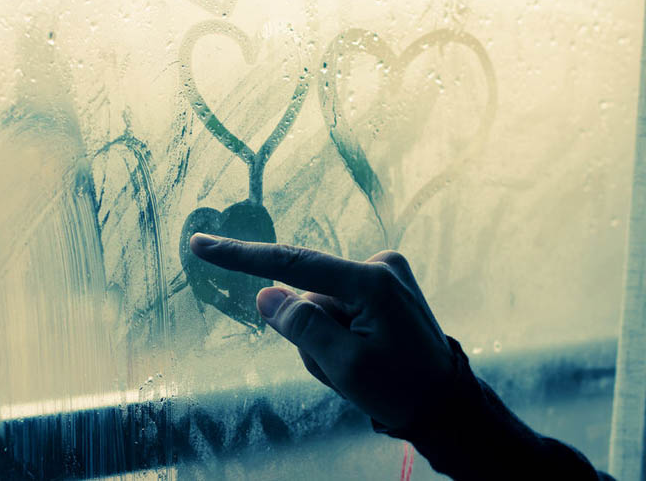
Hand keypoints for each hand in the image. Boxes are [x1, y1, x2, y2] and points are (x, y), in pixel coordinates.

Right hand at [189, 234, 466, 429]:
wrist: (443, 402)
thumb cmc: (399, 388)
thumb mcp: (345, 367)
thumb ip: (302, 326)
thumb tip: (265, 294)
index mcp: (370, 282)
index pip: (293, 264)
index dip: (242, 256)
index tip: (201, 244)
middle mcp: (379, 266)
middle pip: (310, 298)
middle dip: (313, 335)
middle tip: (343, 370)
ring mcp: (386, 274)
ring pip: (324, 307)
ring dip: (328, 340)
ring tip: (360, 367)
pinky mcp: (386, 285)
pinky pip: (341, 307)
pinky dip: (341, 334)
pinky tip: (366, 355)